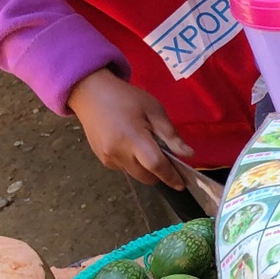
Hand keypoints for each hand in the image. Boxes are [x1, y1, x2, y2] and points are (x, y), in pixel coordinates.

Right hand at [68, 69, 192, 187]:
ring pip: (134, 174)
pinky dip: (133, 163)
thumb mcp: (154, 110)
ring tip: (147, 148)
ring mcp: (107, 157)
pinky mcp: (101, 158)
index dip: (171, 177)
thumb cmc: (126, 98)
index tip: (182, 184)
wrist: (91, 94)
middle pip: (145, 176)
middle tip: (167, 160)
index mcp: (133, 139)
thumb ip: (170, 135)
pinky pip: (123, 168)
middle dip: (159, 174)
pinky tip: (131, 146)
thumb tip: (188, 154)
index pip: (156, 166)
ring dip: (145, 169)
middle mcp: (118, 153)